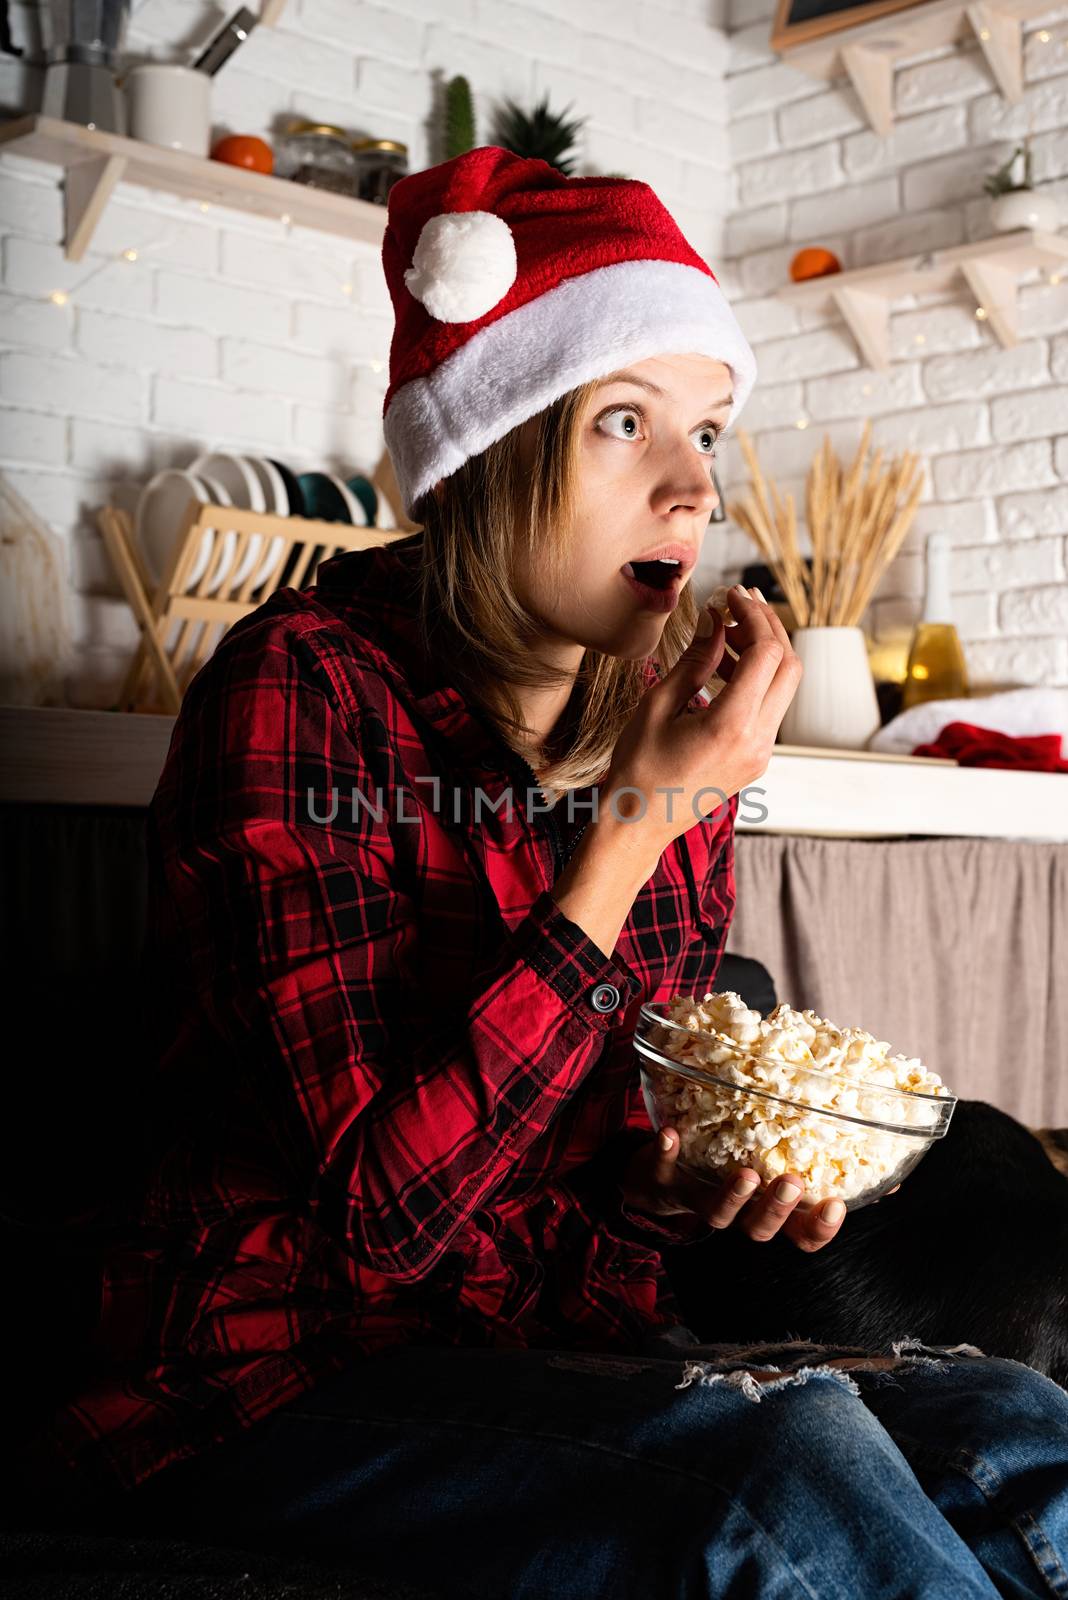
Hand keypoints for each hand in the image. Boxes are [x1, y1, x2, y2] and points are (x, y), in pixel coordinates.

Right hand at [602, 586, 800, 854]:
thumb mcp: (658, 705)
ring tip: (723, 634)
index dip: (754, 615)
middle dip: (768, 627)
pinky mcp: (757, 758)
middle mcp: (758, 740)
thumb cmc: (638, 768)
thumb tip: (716, 620)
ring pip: (784, 686)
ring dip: (762, 653)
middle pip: (789, 666)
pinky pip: (769, 708)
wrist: (640, 824)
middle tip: (738, 604)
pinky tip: (722, 668)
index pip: (767, 653)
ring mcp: (762, 753)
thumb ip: (695, 660)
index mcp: (732, 725)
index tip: (732, 595)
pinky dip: (755, 680)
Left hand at [621, 1127, 846, 1252]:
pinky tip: (670, 1135)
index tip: (838, 1206)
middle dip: (778, 1210)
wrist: (659, 1179)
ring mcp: (699, 1200)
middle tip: (793, 1183)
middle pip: (760, 1229)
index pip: (800, 1234)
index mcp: (769, 1214)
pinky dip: (667, 1154)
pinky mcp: (664, 1180)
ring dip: (732, 1196)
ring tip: (747, 1174)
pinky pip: (663, 1171)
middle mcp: (738, 1215)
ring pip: (716, 1213)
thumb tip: (891, 1180)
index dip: (819, 1228)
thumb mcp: (781, 1175)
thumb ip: (829, 1174)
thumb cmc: (733, 1172)